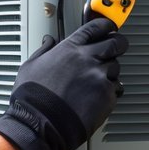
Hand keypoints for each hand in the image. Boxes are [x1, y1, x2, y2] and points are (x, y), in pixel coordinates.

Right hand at [0, 18, 127, 149]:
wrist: (40, 124)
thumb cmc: (32, 99)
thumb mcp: (30, 67)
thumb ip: (43, 51)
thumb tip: (48, 41)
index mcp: (69, 49)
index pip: (95, 27)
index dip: (106, 26)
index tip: (109, 28)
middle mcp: (86, 59)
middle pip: (115, 43)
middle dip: (118, 44)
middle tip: (116, 48)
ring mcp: (98, 77)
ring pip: (116, 68)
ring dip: (109, 73)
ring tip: (95, 83)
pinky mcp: (106, 96)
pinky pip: (116, 89)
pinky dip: (109, 93)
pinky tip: (95, 98)